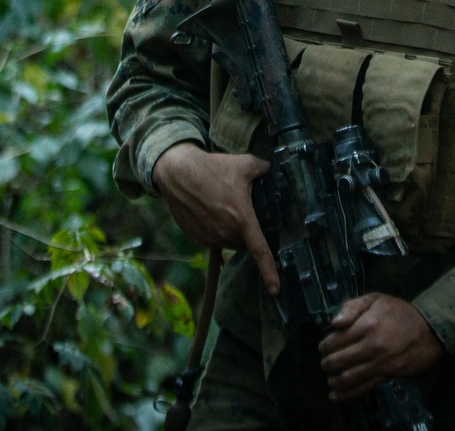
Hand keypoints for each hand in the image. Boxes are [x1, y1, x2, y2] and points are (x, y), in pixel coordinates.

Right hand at [152, 143, 279, 295]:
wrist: (178, 173)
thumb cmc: (211, 167)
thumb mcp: (244, 164)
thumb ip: (264, 169)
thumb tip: (274, 171)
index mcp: (241, 218)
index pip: (260, 251)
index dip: (270, 272)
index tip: (276, 290)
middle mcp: (225, 233)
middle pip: (244, 243)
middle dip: (247, 232)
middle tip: (242, 210)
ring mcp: (209, 238)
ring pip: (229, 242)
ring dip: (231, 231)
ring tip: (224, 206)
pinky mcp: (196, 238)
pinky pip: (213, 240)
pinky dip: (216, 230)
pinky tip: (211, 210)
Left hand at [318, 293, 443, 400]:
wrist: (429, 329)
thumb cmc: (399, 312)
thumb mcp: (375, 299)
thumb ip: (352, 307)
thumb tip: (334, 323)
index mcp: (367, 324)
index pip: (336, 340)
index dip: (325, 346)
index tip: (322, 348)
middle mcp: (371, 346)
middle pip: (340, 360)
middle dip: (327, 364)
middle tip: (324, 364)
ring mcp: (380, 363)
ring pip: (349, 377)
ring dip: (334, 381)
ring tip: (329, 379)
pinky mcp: (389, 376)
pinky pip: (364, 388)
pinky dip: (348, 394)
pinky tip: (337, 395)